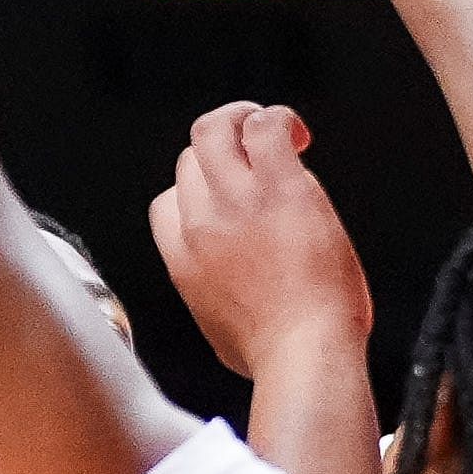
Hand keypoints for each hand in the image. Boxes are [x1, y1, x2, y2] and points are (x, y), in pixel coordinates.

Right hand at [148, 103, 371, 384]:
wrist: (304, 354)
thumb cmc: (275, 353)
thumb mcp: (219, 329)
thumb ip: (214, 297)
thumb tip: (228, 296)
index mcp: (182, 258)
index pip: (168, 201)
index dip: (198, 194)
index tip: (230, 198)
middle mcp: (200, 223)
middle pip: (190, 159)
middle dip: (223, 152)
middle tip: (257, 154)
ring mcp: (237, 200)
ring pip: (215, 128)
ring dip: (244, 119)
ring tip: (277, 132)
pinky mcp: (279, 186)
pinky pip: (264, 127)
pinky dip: (278, 120)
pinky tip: (297, 136)